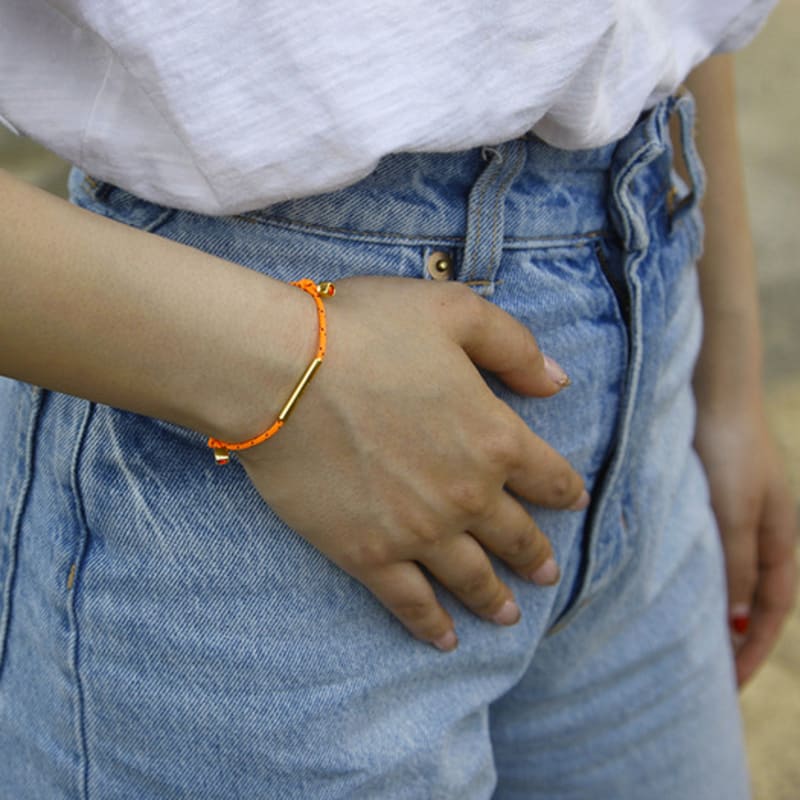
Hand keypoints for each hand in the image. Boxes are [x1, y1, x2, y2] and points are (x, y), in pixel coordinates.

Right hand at [237, 276, 586, 649]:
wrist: (283, 372)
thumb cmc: (367, 330)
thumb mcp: (455, 312)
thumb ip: (515, 347)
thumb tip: (559, 382)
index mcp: (495, 437)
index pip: (547, 475)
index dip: (565, 489)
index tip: (573, 501)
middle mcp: (468, 495)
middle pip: (516, 536)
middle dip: (537, 555)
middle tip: (547, 574)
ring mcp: (419, 532)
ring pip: (471, 577)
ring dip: (495, 598)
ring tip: (509, 615)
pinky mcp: (368, 554)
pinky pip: (410, 602)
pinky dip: (432, 624)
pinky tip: (446, 639)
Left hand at [695, 407, 797, 685]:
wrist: (712, 390)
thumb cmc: (729, 448)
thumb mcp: (735, 511)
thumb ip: (738, 563)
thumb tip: (741, 620)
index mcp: (777, 540)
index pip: (771, 611)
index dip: (753, 652)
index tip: (726, 686)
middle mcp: (758, 531)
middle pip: (751, 599)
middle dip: (735, 638)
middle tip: (703, 672)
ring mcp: (734, 514)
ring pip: (726, 575)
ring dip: (712, 608)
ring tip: (682, 638)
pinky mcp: (706, 497)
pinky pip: (705, 549)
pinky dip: (695, 574)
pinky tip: (668, 583)